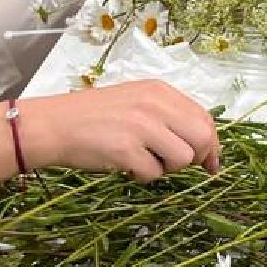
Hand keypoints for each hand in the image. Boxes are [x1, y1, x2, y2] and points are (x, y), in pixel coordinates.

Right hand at [18, 80, 221, 179]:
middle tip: (178, 165)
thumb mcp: (135, 101)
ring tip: (143, 159)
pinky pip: (154, 173)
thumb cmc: (93, 116)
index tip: (212, 162)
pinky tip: (125, 164)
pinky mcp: (127, 150)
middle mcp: (155, 104)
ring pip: (183, 158)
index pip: (204, 117)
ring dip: (167, 167)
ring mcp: (142, 127)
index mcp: (159, 91)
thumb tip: (203, 144)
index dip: (212, 143)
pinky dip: (142, 176)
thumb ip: (167, 115)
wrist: (54, 124)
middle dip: (198, 158)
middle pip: (203, 138)